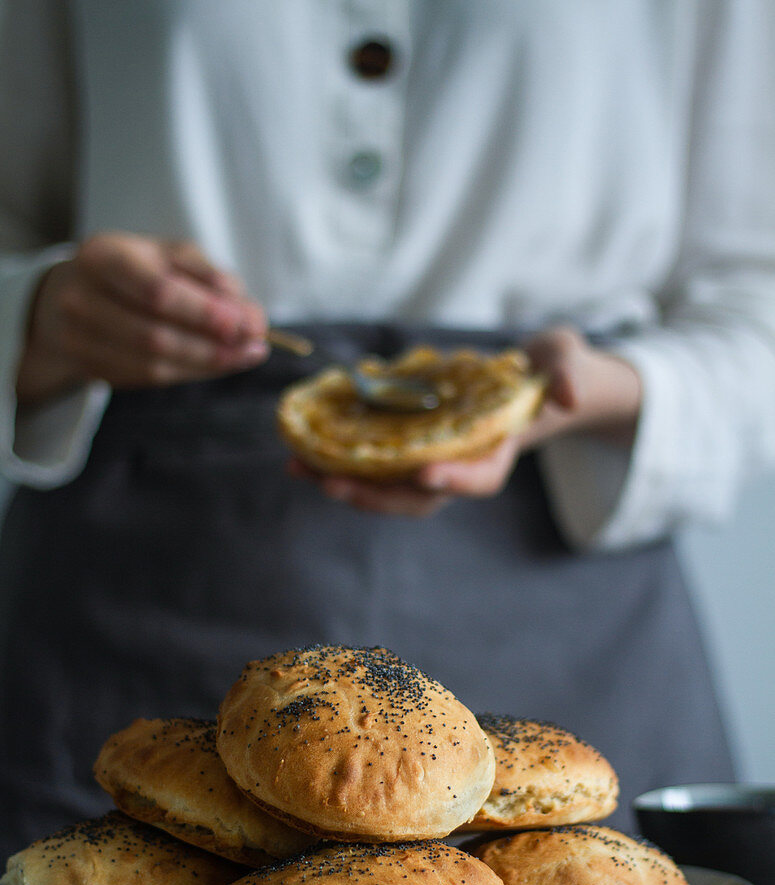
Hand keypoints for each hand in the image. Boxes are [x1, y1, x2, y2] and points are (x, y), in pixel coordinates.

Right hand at [16, 232, 268, 404]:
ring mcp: (78, 338)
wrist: (77, 291)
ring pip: (154, 366)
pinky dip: (189, 373)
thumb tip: (252, 319)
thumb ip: (213, 281)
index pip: (157, 292)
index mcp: (101, 256)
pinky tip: (216, 363)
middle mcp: (80, 298)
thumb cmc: (136, 269)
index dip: (204, 313)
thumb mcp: (172, 256)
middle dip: (212, 347)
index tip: (245, 324)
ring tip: (245, 355)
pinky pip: (148, 380)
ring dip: (208, 365)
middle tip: (254, 347)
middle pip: (155, 336)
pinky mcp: (88, 367)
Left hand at [289, 327, 641, 516]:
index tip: (425, 474)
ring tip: (299, 468)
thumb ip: (568, 376)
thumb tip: (564, 395)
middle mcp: (462, 465)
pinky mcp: (409, 448)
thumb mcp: (568, 362)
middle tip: (329, 484)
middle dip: (375, 495)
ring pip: (387, 487)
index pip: (479, 477)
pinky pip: (371, 463)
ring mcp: (433, 460)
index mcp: (500, 450)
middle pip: (418, 497)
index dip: (453, 479)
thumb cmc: (551, 370)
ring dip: (342, 484)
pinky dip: (336, 461)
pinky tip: (299, 452)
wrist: (532, 378)